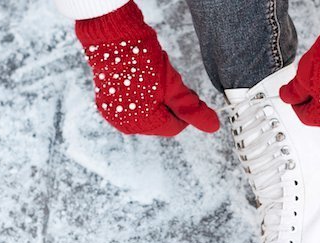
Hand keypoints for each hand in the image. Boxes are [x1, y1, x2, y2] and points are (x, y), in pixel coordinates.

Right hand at [76, 1, 218, 135]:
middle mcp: (125, 124)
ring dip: (156, 100)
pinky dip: (140, 96)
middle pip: (160, 122)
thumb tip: (213, 126)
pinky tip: (141, 80)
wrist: (112, 38)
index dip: (185, 111)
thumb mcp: (173, 85)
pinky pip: (132, 106)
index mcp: (142, 124)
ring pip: (147, 114)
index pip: (175, 127)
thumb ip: (191, 109)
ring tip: (154, 80)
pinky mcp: (106, 102)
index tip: (185, 92)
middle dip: (169, 105)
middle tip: (171, 83)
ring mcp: (114, 114)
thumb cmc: (142, 60)